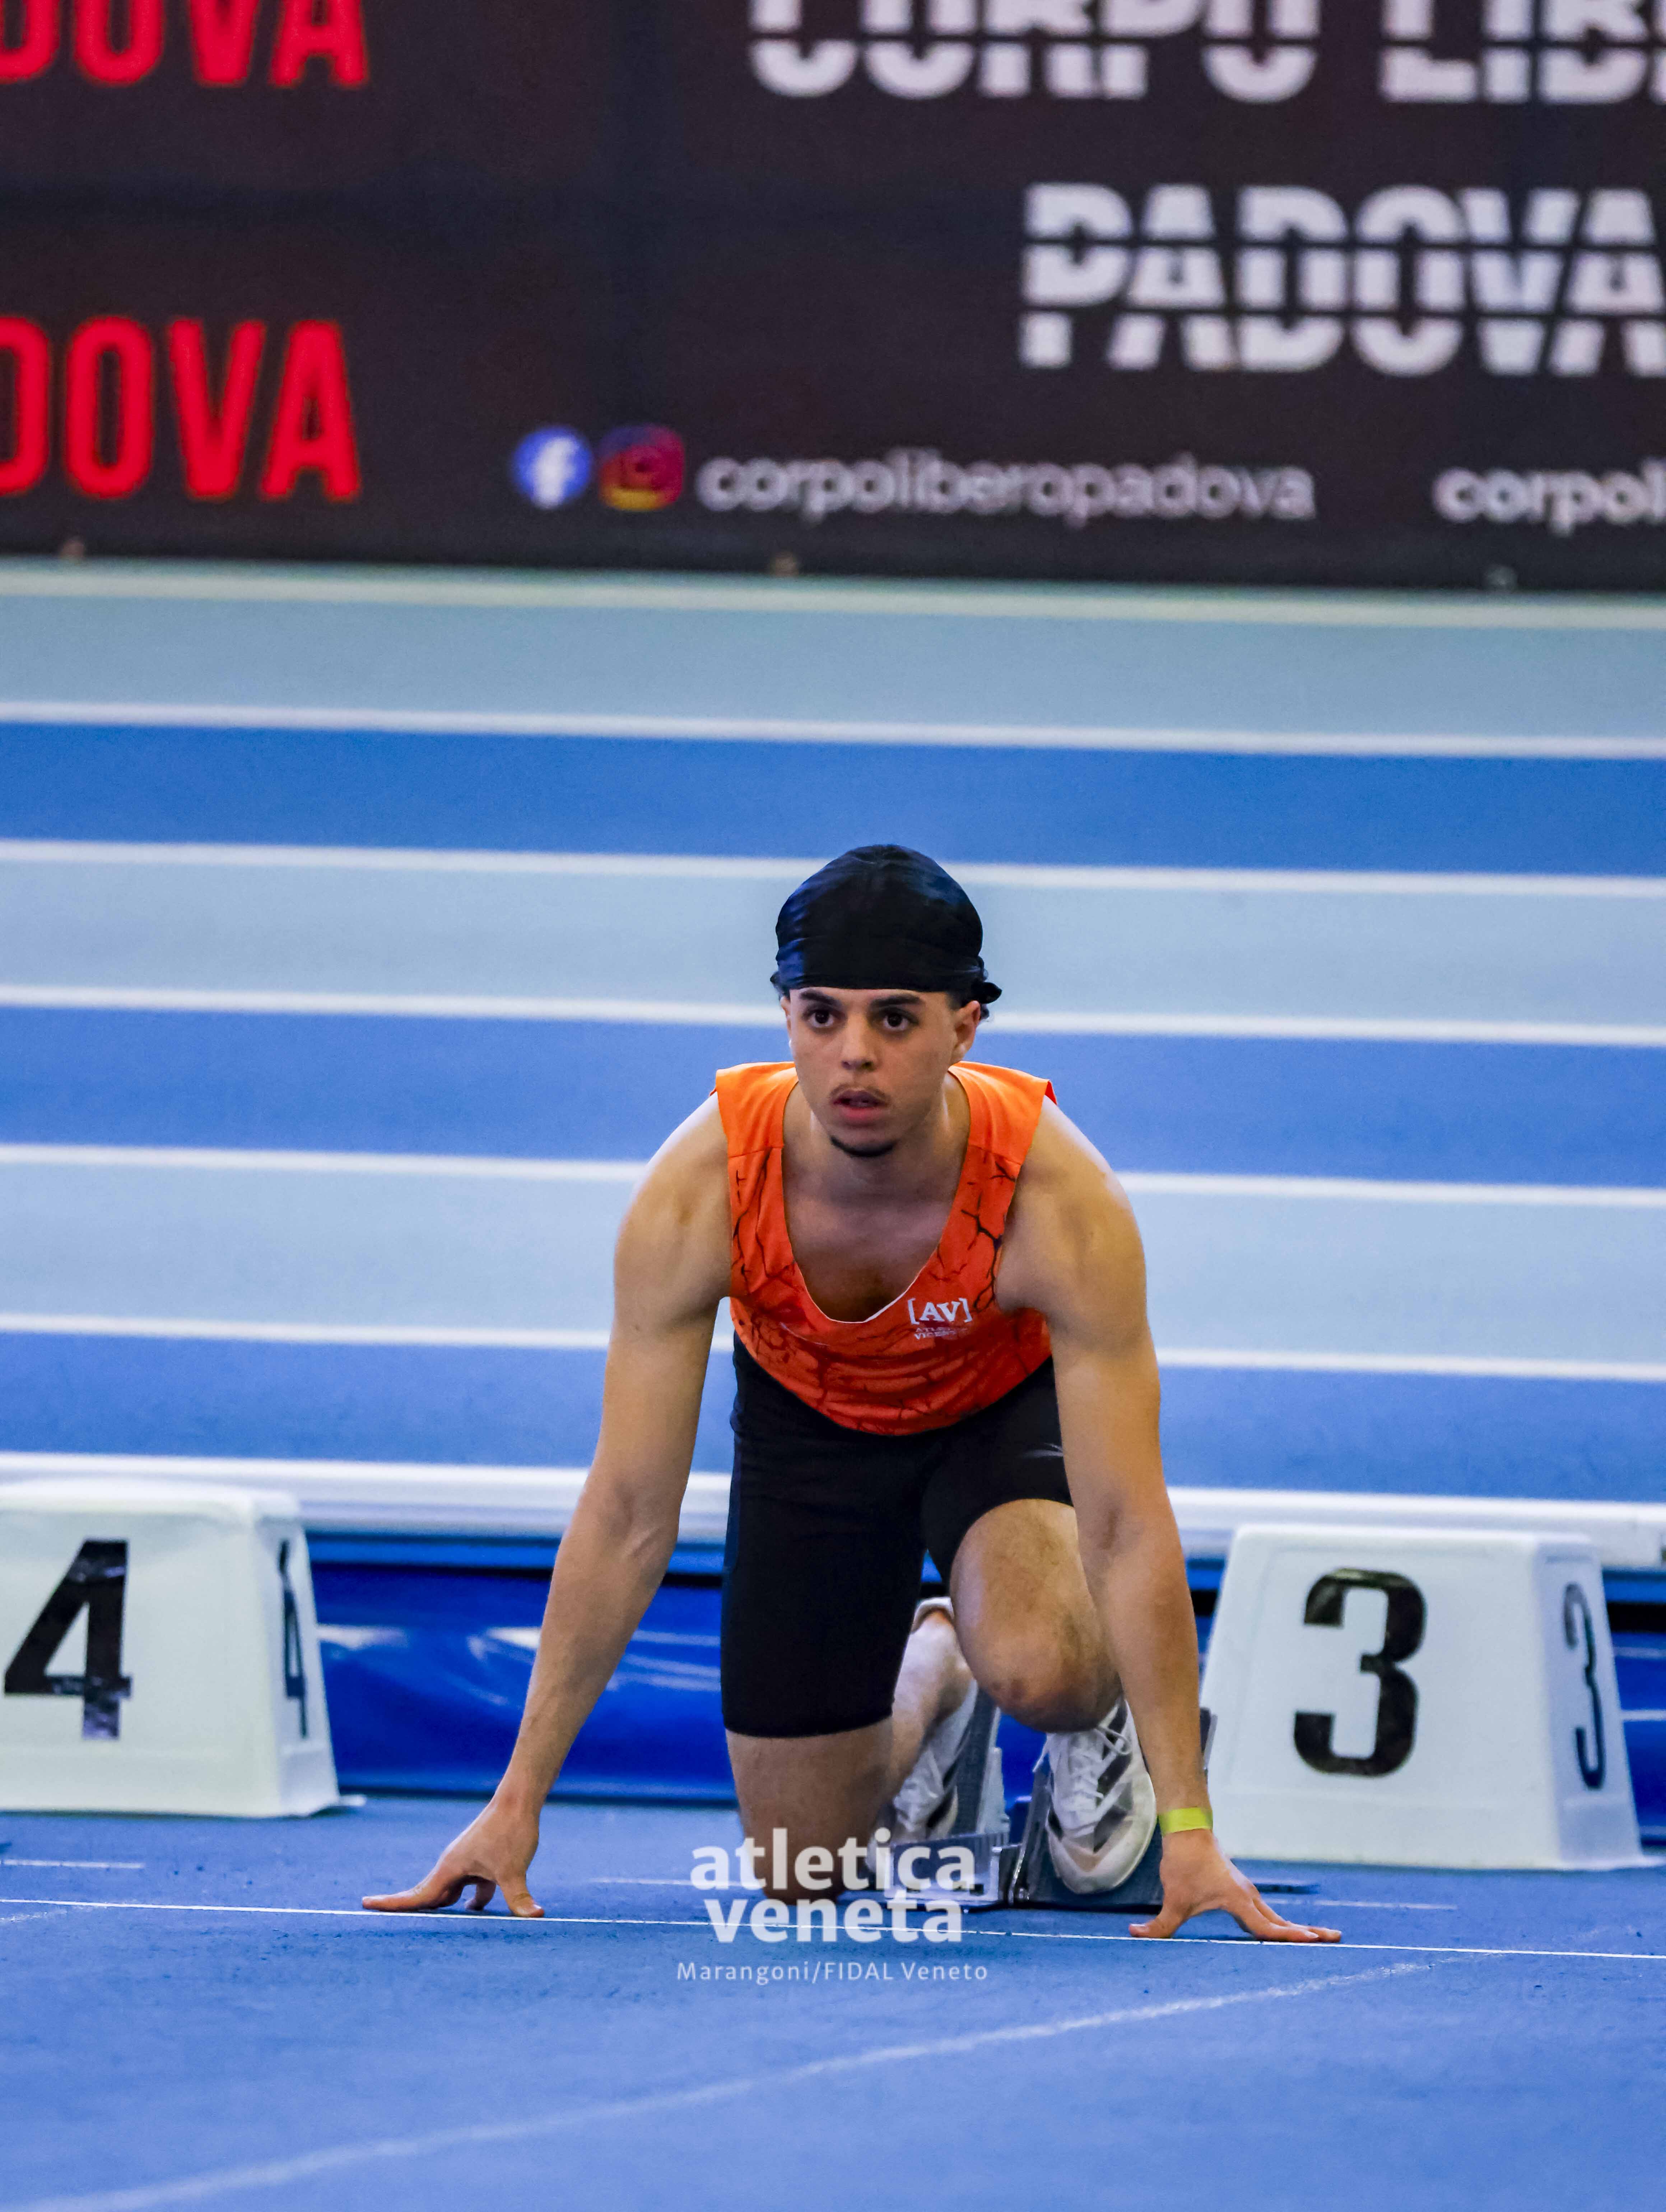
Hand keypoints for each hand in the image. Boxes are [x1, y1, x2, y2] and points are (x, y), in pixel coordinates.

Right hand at [362, 1794, 544, 1917]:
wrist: (519, 1800)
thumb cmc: (510, 1831)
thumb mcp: (513, 1869)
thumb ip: (518, 1897)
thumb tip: (535, 1918)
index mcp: (450, 1868)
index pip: (417, 1895)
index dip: (391, 1903)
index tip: (365, 1904)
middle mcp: (453, 1867)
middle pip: (427, 1896)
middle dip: (408, 1909)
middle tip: (379, 1918)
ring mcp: (467, 1864)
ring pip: (449, 1893)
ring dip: (441, 1909)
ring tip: (425, 1929)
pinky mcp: (483, 1863)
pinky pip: (470, 1889)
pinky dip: (471, 1903)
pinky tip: (476, 1915)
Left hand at [1131, 1829, 1339, 1942]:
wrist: (1187, 1832)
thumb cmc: (1182, 1864)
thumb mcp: (1171, 1898)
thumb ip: (1158, 1925)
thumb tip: (1134, 1935)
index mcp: (1238, 1900)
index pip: (1266, 1926)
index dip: (1288, 1937)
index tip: (1312, 1941)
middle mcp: (1249, 1897)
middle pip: (1282, 1921)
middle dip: (1308, 1933)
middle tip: (1336, 1940)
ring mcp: (1248, 1893)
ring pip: (1277, 1916)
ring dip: (1298, 1928)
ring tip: (1324, 1938)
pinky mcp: (1242, 1891)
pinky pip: (1267, 1912)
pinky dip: (1282, 1923)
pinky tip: (1289, 1931)